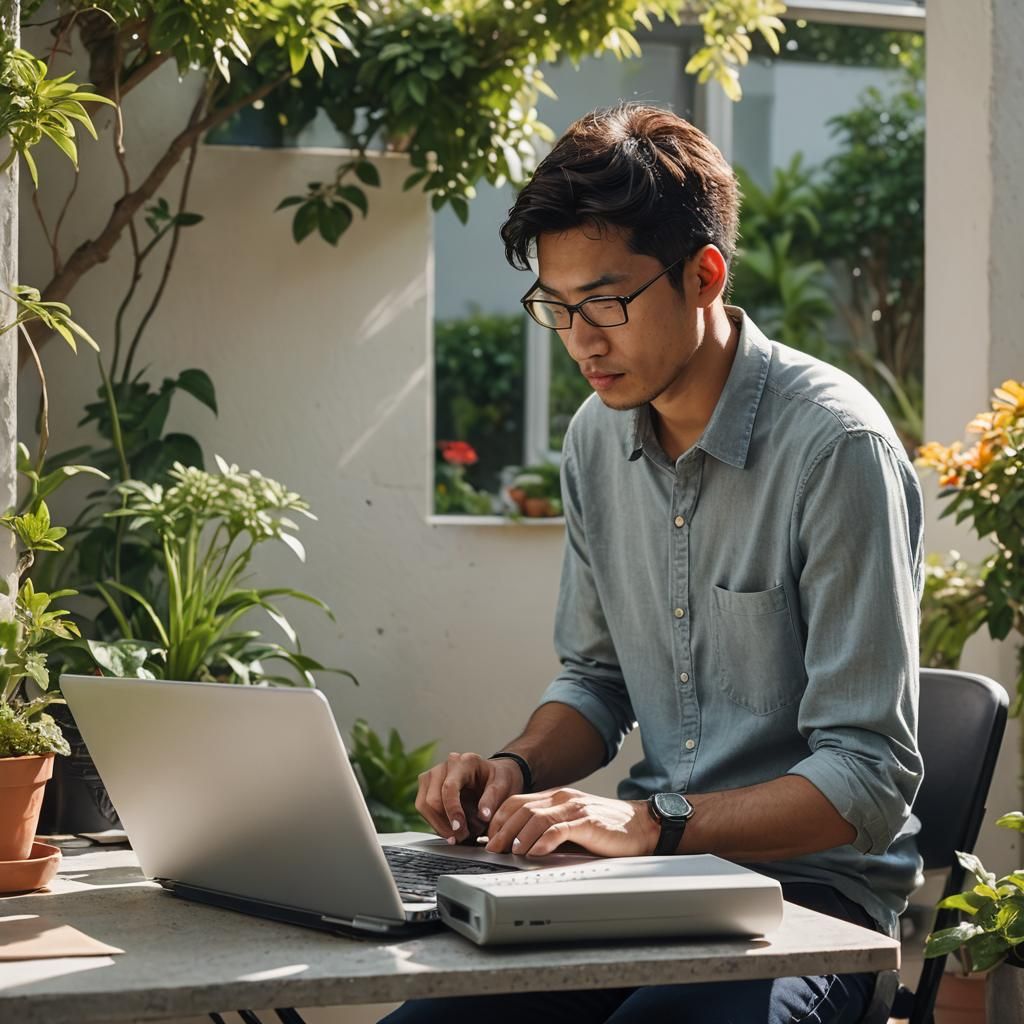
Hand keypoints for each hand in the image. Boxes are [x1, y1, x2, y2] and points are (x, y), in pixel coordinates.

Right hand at [416, 752, 525, 843]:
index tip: (459, 829)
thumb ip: (493, 799)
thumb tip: (483, 816)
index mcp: (464, 762)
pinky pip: (423, 807)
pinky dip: (435, 822)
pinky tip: (450, 830)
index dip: (452, 811)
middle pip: (432, 799)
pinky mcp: (427, 786)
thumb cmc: (498, 779)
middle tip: (462, 837)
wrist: (493, 776)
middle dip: (445, 823)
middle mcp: (445, 766)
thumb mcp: (503, 786)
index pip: (449, 787)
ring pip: (423, 805)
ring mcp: (433, 774)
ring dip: (438, 825)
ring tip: (456, 836)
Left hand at [484, 787, 659, 857]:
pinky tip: (534, 853)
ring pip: (535, 817)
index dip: (499, 819)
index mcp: (557, 798)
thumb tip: (522, 848)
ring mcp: (575, 808)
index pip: (517, 801)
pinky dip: (542, 842)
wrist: (643, 826)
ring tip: (510, 853)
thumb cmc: (608, 829)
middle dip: (502, 830)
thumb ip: (551, 829)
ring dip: (518, 836)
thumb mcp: (573, 825)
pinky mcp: (588, 822)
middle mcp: (563, 799)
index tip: (488, 838)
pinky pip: (558, 829)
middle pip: (520, 808)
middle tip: (492, 849)